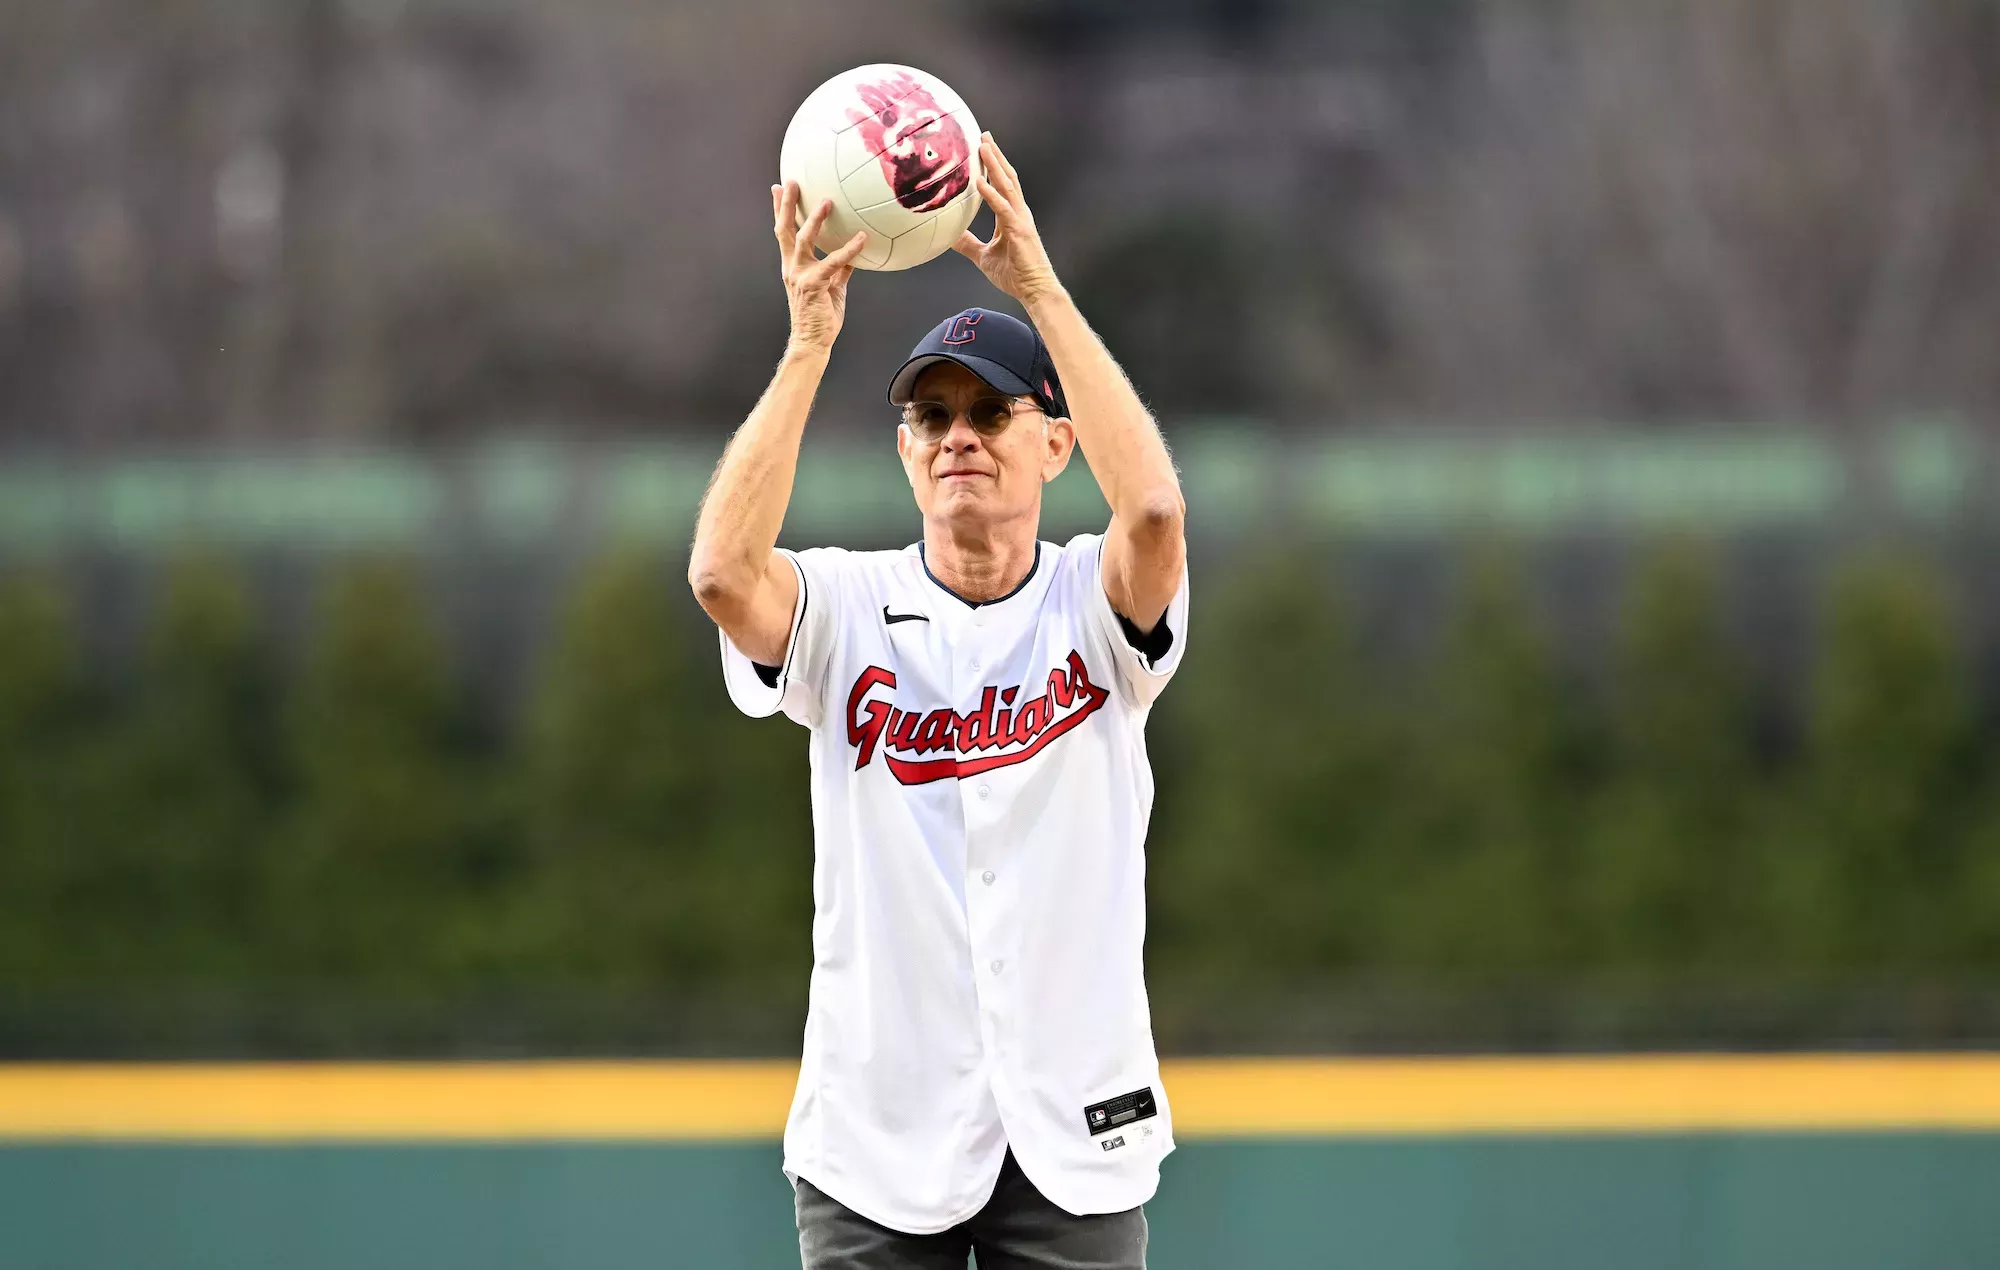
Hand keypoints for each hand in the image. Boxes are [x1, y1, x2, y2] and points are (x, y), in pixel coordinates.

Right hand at [774, 180, 867, 351]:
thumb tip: (851, 255)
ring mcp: (800, 276)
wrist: (812, 342)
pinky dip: (848, 250)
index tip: (778, 189)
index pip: (784, 233)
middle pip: (785, 230)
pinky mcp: (814, 285)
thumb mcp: (832, 287)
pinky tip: (861, 239)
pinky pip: (833, 262)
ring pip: (804, 240)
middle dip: (786, 205)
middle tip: (790, 182)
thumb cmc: (821, 316)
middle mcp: (792, 268)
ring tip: (826, 201)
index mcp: (793, 267)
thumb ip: (839, 269)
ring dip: (814, 219)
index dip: (780, 210)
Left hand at [952, 134, 1061, 304]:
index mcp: (1012, 216)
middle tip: (983, 134)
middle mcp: (1018, 212)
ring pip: (1007, 185)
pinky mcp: (1018, 230)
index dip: (993, 166)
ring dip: (995, 165)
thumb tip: (949, 235)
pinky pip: (1003, 208)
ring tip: (983, 146)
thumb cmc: (1014, 275)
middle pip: (1007, 177)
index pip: (1002, 185)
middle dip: (995, 155)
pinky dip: (991, 194)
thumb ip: (968, 243)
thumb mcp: (983, 256)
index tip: (983, 147)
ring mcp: (1020, 219)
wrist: (1035, 290)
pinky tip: (979, 182)